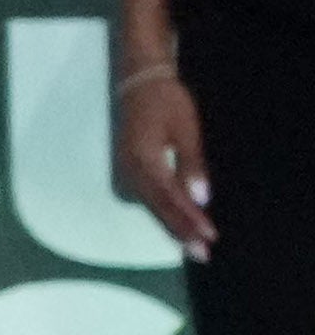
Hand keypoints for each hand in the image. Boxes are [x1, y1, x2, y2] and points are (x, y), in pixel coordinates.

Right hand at [121, 61, 216, 256]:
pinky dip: (160, 212)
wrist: (139, 81)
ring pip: (150, 205)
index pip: (170, 198)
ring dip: (170, 225)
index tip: (209, 237)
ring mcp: (125, 169)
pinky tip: (172, 222)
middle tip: (201, 254)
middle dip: (180, 231)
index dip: (190, 219)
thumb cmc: (166, 102)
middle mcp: (130, 169)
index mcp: (144, 160)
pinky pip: (144, 196)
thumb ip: (191, 164)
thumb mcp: (185, 130)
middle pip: (157, 207)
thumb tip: (200, 198)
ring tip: (190, 245)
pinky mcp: (126, 167)